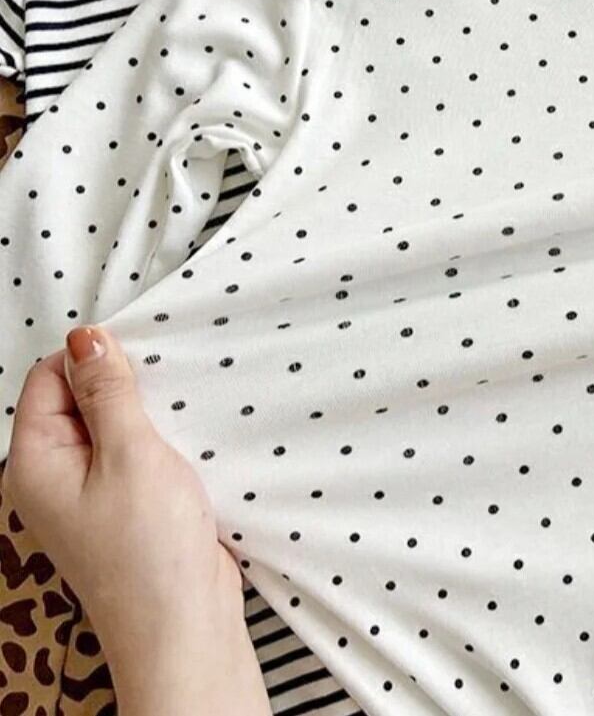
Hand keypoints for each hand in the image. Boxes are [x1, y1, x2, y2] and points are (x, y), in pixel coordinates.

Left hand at [1, 325, 269, 715]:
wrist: (184, 623)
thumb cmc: (149, 549)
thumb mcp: (130, 454)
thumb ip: (108, 392)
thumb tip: (87, 337)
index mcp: (34, 462)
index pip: (49, 379)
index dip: (92, 357)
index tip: (140, 353)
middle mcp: (54, 475)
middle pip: (78, 399)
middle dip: (124, 383)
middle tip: (167, 382)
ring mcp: (90, 493)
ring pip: (113, 425)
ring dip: (149, 412)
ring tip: (184, 410)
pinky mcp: (125, 504)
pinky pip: (135, 452)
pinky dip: (161, 439)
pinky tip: (192, 437)